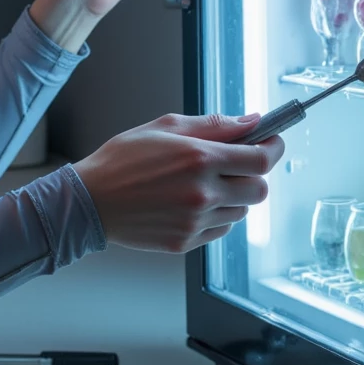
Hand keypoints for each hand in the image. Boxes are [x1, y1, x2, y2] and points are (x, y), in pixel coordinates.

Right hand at [72, 112, 284, 253]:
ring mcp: (195, 221)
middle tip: (236, 163)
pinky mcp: (186, 242)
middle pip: (259, 190)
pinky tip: (190, 203)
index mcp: (200, 159)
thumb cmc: (123, 160)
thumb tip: (252, 122)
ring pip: (241, 211)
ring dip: (234, 196)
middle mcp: (203, 193)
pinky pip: (221, 229)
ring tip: (204, 184)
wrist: (90, 200)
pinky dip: (215, 215)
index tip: (272, 141)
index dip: (273, 148)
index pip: (261, 158)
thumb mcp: (165, 127)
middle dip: (253, 174)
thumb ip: (214, 125)